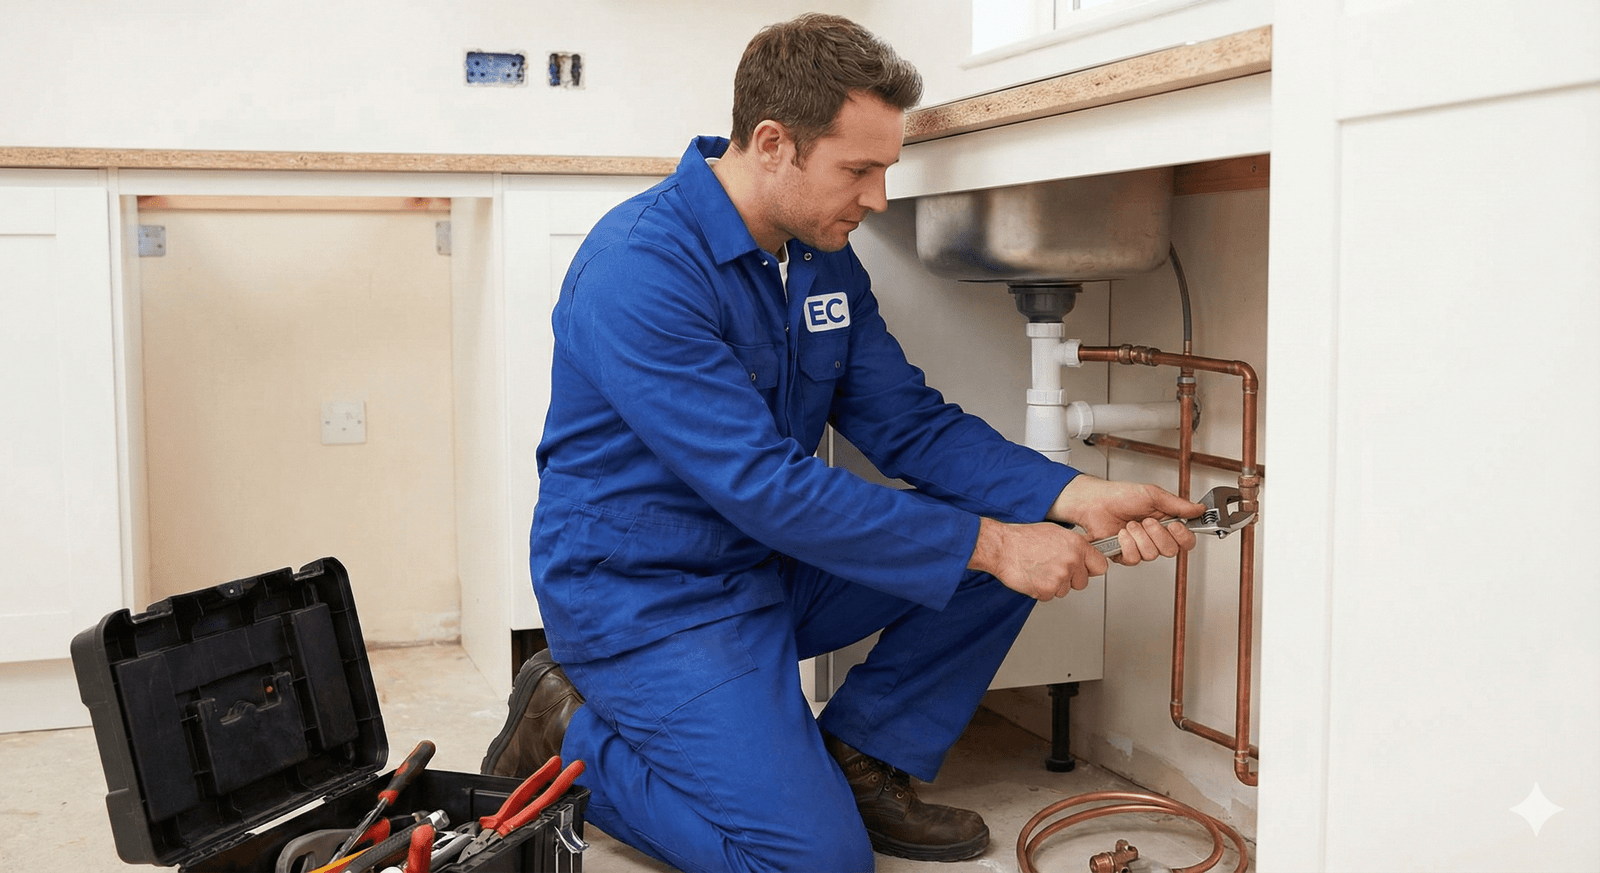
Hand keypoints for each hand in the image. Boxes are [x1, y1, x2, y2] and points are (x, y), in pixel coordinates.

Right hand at [967, 517, 1107, 601]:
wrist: (1002, 547)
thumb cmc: (1024, 538)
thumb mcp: (1055, 533)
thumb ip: (1073, 546)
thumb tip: (1082, 555)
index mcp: (1077, 545)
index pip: (1100, 566)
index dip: (1091, 569)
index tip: (1086, 569)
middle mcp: (1072, 561)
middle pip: (1083, 582)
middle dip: (1071, 579)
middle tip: (1054, 568)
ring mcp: (1060, 577)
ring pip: (1065, 590)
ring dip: (1054, 584)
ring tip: (1040, 569)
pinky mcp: (1047, 590)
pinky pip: (1049, 596)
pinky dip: (1041, 590)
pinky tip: (1033, 576)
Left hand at [1047, 475, 1203, 565]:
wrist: (1095, 502)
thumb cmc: (1120, 495)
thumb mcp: (1152, 494)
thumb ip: (1178, 505)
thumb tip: (1200, 509)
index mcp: (1166, 522)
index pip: (1186, 540)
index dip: (1183, 537)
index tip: (1175, 526)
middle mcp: (1155, 537)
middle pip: (1171, 551)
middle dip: (1157, 534)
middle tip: (1146, 521)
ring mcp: (1140, 547)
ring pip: (1152, 555)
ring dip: (1139, 537)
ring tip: (1130, 524)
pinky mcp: (1124, 555)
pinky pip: (1133, 559)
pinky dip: (1127, 544)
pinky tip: (1121, 533)